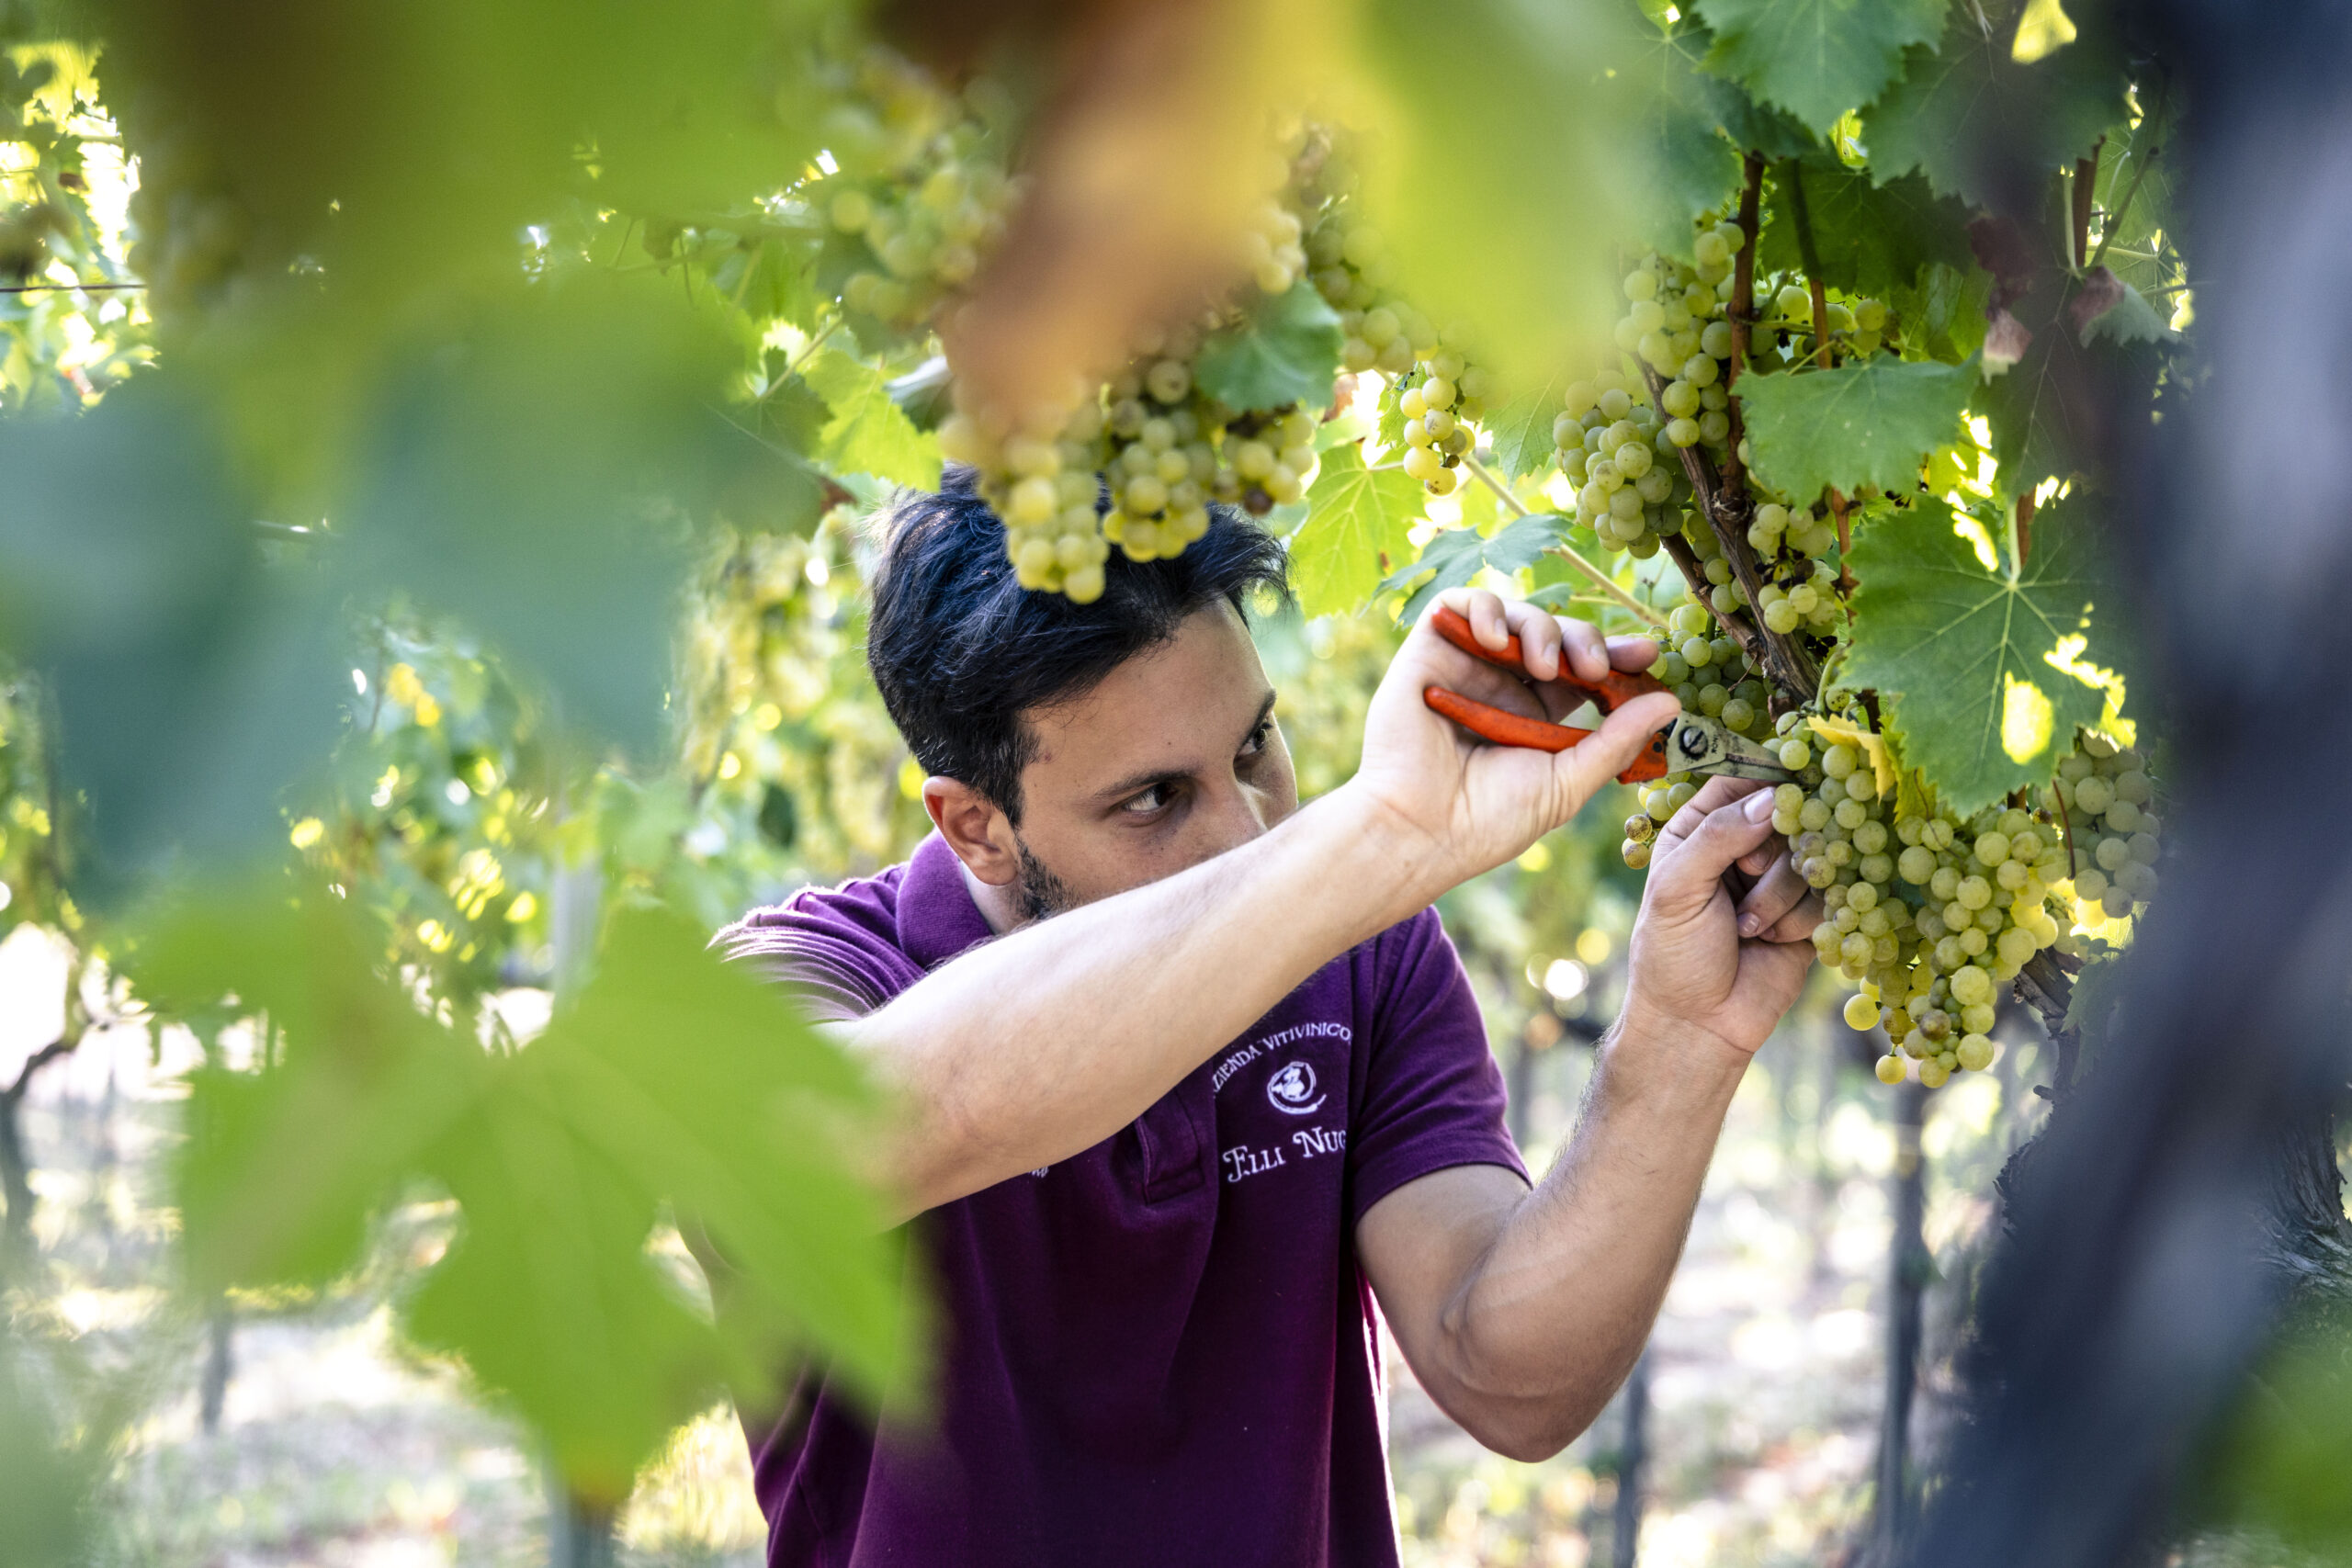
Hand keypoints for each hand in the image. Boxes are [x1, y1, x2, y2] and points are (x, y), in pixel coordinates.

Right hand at [1346, 588, 1676, 891]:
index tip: (1648, 653)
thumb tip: (1670, 702)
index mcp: (1539, 715)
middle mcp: (1504, 685)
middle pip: (1556, 635)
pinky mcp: (1429, 651)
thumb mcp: (1569, 781)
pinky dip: (1487, 608)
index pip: (1585, 670)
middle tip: (1596, 668)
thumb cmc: (1491, 819)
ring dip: (1541, 628)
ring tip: (1547, 666)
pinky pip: (1460, 603)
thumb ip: (1616, 739)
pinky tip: (1498, 640)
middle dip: (1586, 641)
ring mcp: (1466, 665)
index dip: (1617, 655)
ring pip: (1516, 615)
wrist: (1422, 829)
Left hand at [1622, 776, 1820, 1057]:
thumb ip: (1718, 836)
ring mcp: (1778, 879)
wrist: (1698, 1025)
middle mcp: (1741, 846)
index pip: (1740, 780)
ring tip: (1746, 928)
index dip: (1764, 784)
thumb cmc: (1672, 954)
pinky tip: (1772, 942)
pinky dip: (1801, 919)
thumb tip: (1773, 798)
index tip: (1780, 795)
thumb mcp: (1677, 888)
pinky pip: (1830, 894)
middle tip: (1747, 874)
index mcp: (1698, 828)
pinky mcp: (1809, 913)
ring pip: (1812, 855)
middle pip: (1788, 813)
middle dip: (1770, 851)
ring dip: (1780, 894)